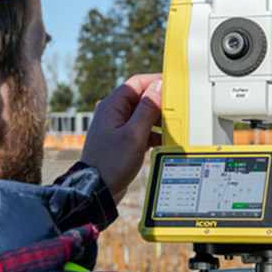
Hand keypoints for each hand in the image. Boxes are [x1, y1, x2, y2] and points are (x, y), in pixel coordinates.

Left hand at [80, 74, 162, 203]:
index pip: (137, 83)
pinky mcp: (122, 139)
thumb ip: (147, 110)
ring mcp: (117, 127)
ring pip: (143, 114)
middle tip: (175, 110)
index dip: (155, 81)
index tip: (172, 85)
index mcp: (112, 107)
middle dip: (159, 104)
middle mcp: (113, 114)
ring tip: (170, 128)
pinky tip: (162, 142)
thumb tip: (157, 88)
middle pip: (141, 98)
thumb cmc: (110, 164)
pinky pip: (142, 129)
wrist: (96, 190)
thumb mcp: (134, 135)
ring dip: (158, 120)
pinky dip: (153, 133)